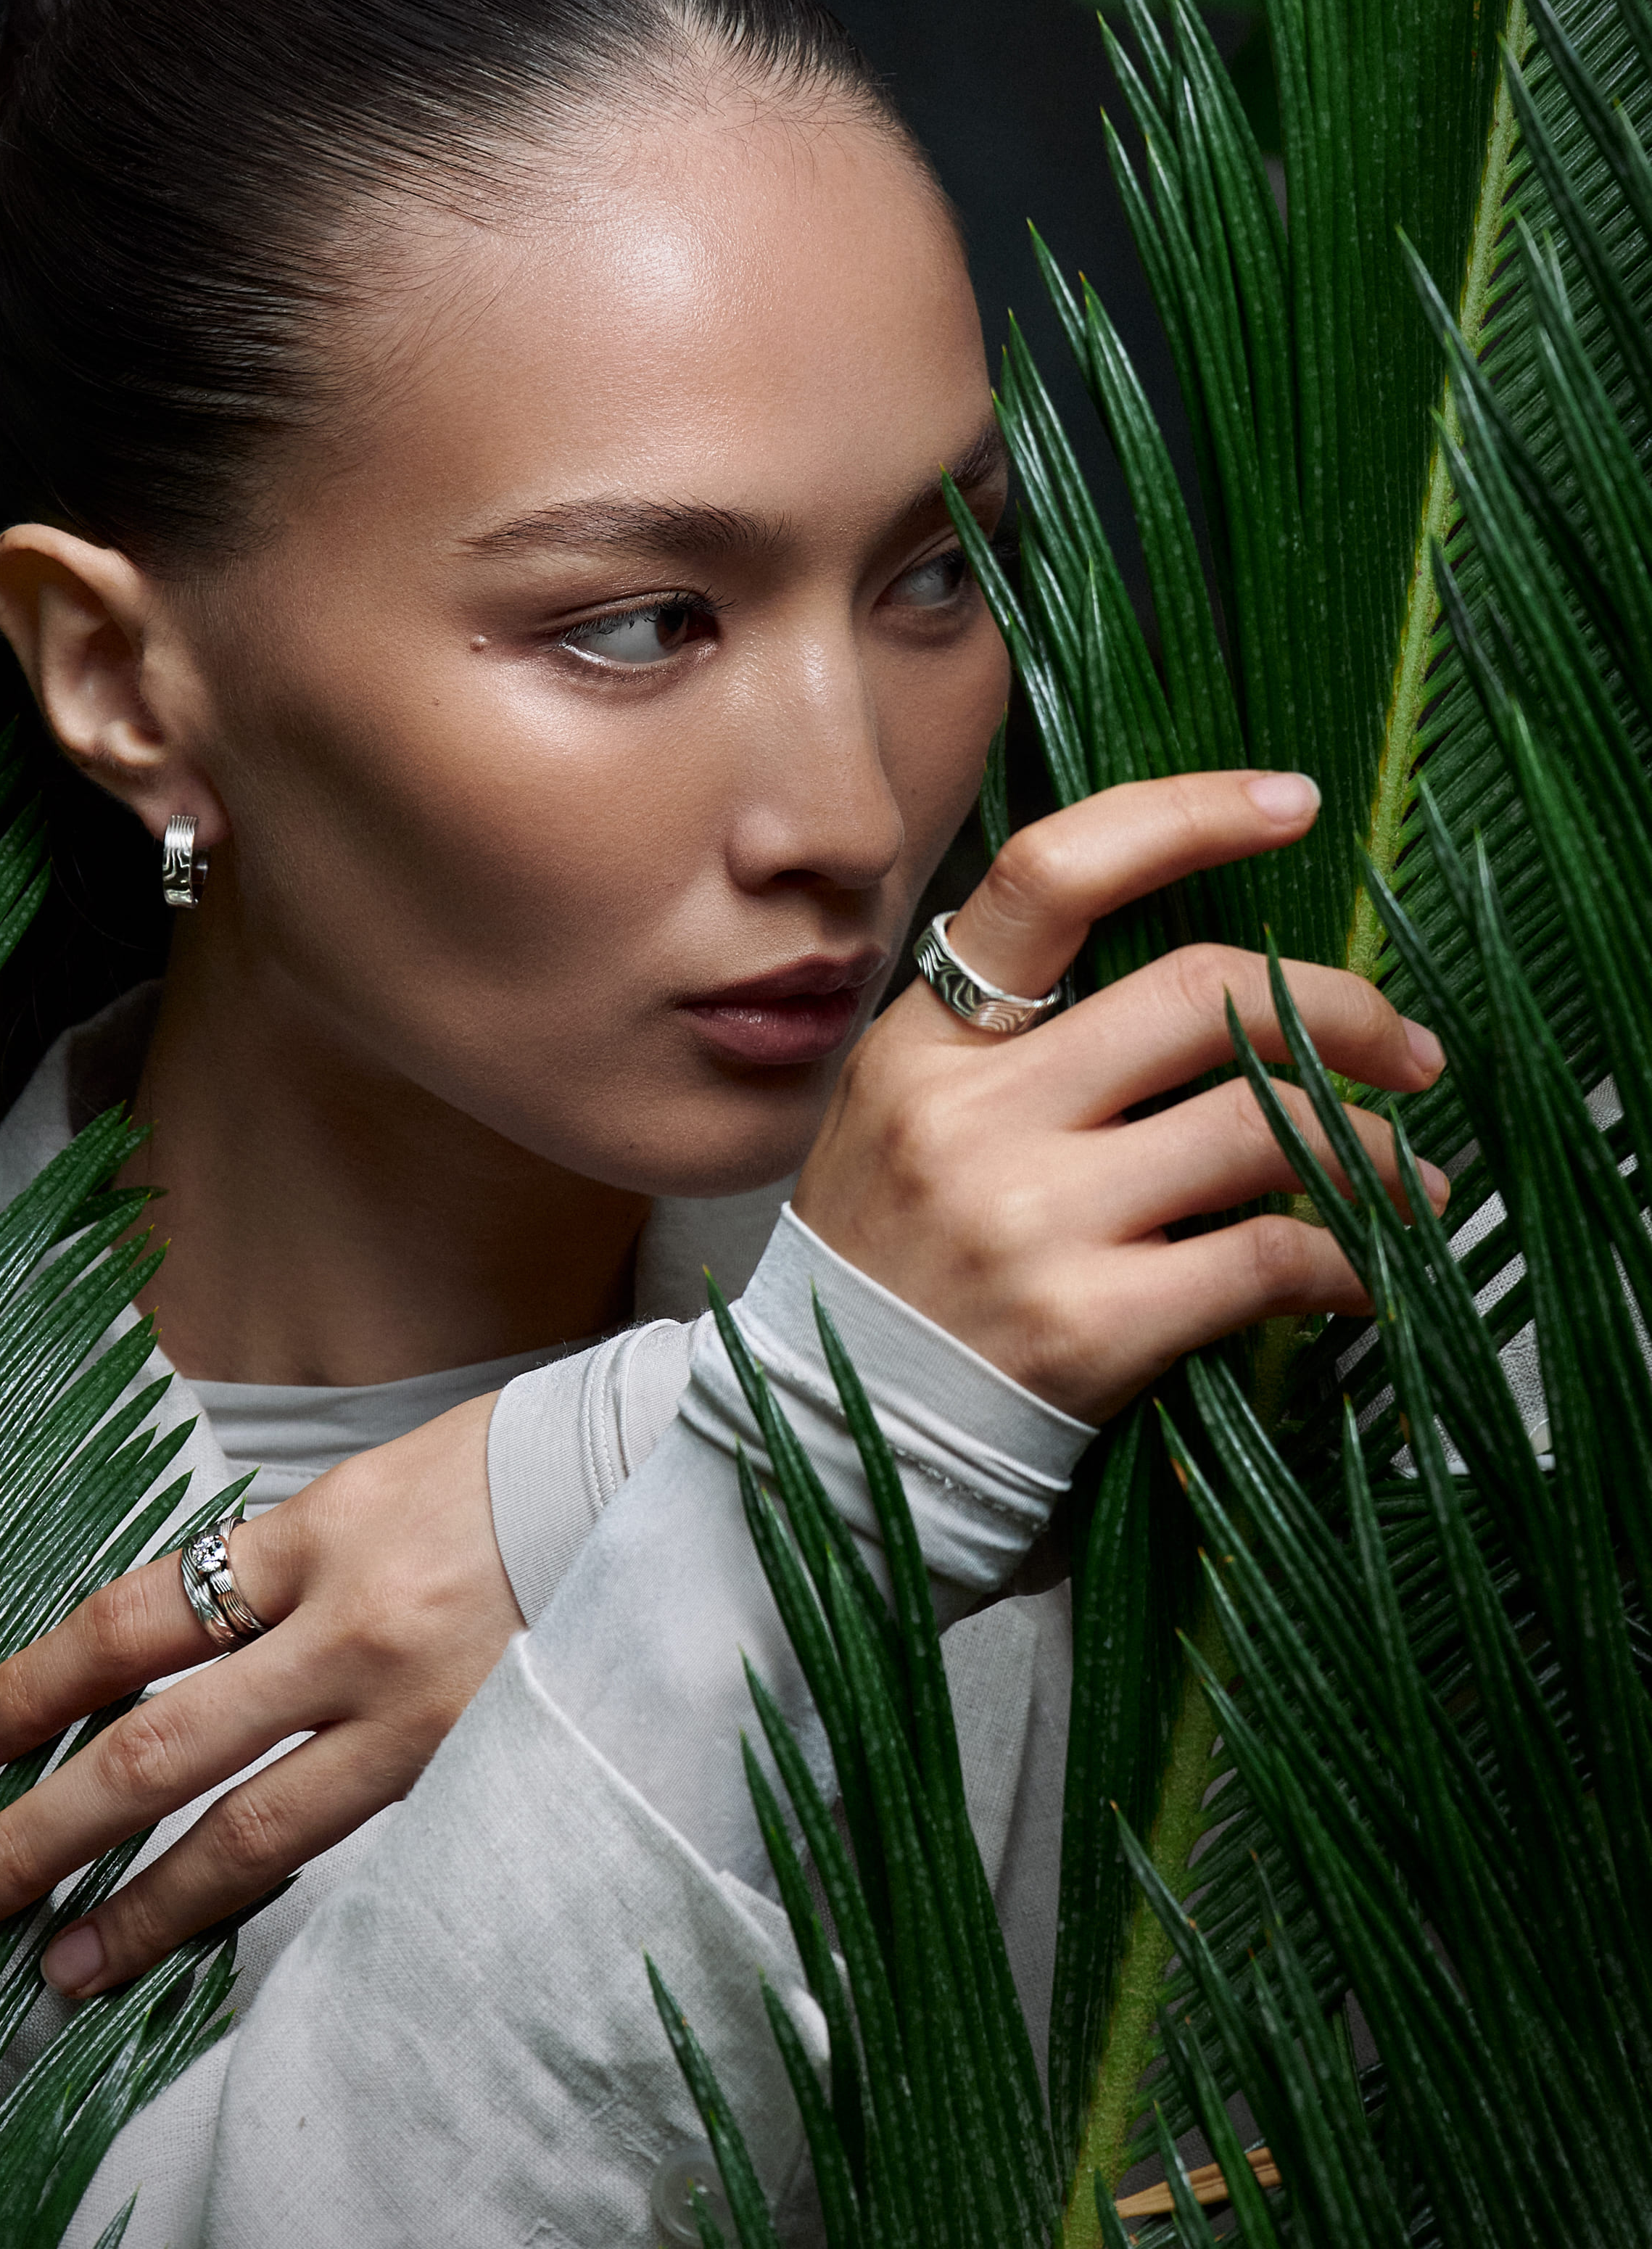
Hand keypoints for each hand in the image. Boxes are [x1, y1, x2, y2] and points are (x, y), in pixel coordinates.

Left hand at [0, 1389, 517, 1993]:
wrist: (667, 1488)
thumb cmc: (508, 1480)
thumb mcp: (372, 1492)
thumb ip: (279, 1572)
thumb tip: (173, 1657)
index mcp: (319, 1534)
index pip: (134, 1623)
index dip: (33, 1689)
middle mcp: (355, 1631)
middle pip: (158, 1750)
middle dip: (40, 1834)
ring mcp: (419, 1717)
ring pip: (248, 1835)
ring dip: (137, 1912)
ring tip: (55, 1973)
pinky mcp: (472, 1772)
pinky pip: (341, 1848)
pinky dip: (257, 1894)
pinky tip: (201, 1939)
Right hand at [794, 769, 1448, 1422]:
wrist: (842, 1444)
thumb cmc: (898, 1275)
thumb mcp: (908, 1123)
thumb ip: (1023, 1046)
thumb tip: (1214, 988)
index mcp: (925, 1045)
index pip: (1053, 877)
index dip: (1184, 816)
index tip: (1293, 803)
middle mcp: (970, 1116)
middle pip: (1195, 995)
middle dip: (1337, 1010)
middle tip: (1406, 1052)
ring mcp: (1028, 1219)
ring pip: (1256, 1125)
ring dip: (1367, 1148)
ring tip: (1406, 1177)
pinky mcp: (1087, 1326)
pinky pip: (1267, 1259)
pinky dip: (1347, 1258)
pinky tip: (1364, 1270)